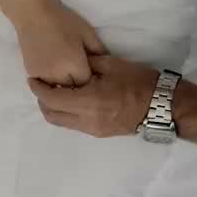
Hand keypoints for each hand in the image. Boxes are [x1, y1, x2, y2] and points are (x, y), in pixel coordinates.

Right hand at [15, 0, 105, 85]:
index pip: (86, 84)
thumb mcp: (87, 32)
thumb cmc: (62, 20)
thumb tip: (108, 65)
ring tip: (66, 72)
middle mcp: (58, 75)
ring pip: (57, 89)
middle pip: (72, 89)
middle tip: (79, 72)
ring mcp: (43, 76)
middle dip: (77, 83)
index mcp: (74, 65)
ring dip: (63, 84)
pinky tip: (53, 70)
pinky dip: (50, 81)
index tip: (91, 72)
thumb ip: (99, 51)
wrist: (32, 14)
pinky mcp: (32, 73)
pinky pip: (45, 84)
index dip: (90, 78)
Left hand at [30, 53, 158, 135]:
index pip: (52, 99)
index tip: (33, 79)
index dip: (38, 89)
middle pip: (52, 115)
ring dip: (54, 109)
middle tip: (41, 86)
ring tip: (56, 92)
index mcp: (88, 102)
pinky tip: (72, 100)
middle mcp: (86, 120)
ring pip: (62, 123)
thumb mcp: (112, 65)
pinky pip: (74, 125)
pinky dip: (67, 113)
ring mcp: (93, 130)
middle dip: (42, 101)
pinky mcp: (100, 133)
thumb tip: (72, 64)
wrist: (163, 106)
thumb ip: (88, 64)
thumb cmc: (139, 82)